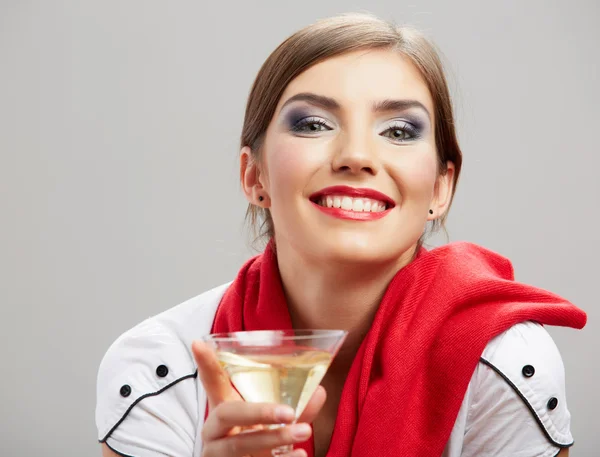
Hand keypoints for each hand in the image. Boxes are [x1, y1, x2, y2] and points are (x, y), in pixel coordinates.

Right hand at [192, 341, 326, 456]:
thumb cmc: (257, 444)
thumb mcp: (270, 425)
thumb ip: (292, 408)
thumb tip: (319, 391)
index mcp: (222, 411)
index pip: (213, 383)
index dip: (206, 364)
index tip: (199, 343)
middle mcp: (215, 431)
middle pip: (228, 414)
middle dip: (259, 411)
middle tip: (289, 412)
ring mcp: (218, 454)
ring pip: (240, 445)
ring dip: (275, 438)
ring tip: (304, 432)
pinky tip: (299, 456)